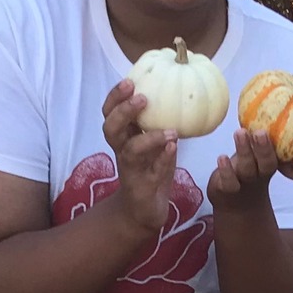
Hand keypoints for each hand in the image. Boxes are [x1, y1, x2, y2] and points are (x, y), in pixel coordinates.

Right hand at [100, 81, 180, 236]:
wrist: (144, 211)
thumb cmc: (151, 171)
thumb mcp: (156, 144)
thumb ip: (161, 123)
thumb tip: (182, 92)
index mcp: (123, 137)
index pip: (110, 112)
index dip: (115, 97)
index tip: (130, 80)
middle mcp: (122, 151)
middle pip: (111, 128)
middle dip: (122, 111)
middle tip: (142, 98)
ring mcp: (130, 170)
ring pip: (129, 151)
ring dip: (148, 138)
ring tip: (168, 130)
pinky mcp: (142, 187)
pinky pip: (151, 172)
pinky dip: (162, 159)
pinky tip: (174, 148)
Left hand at [208, 128, 292, 205]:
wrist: (231, 197)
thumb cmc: (250, 165)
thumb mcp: (263, 150)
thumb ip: (272, 131)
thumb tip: (292, 102)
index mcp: (274, 166)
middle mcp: (261, 174)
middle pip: (267, 165)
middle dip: (265, 149)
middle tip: (261, 132)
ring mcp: (244, 181)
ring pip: (247, 169)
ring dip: (244, 151)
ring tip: (240, 133)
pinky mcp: (227, 189)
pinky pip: (228, 182)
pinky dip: (226, 170)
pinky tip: (222, 157)